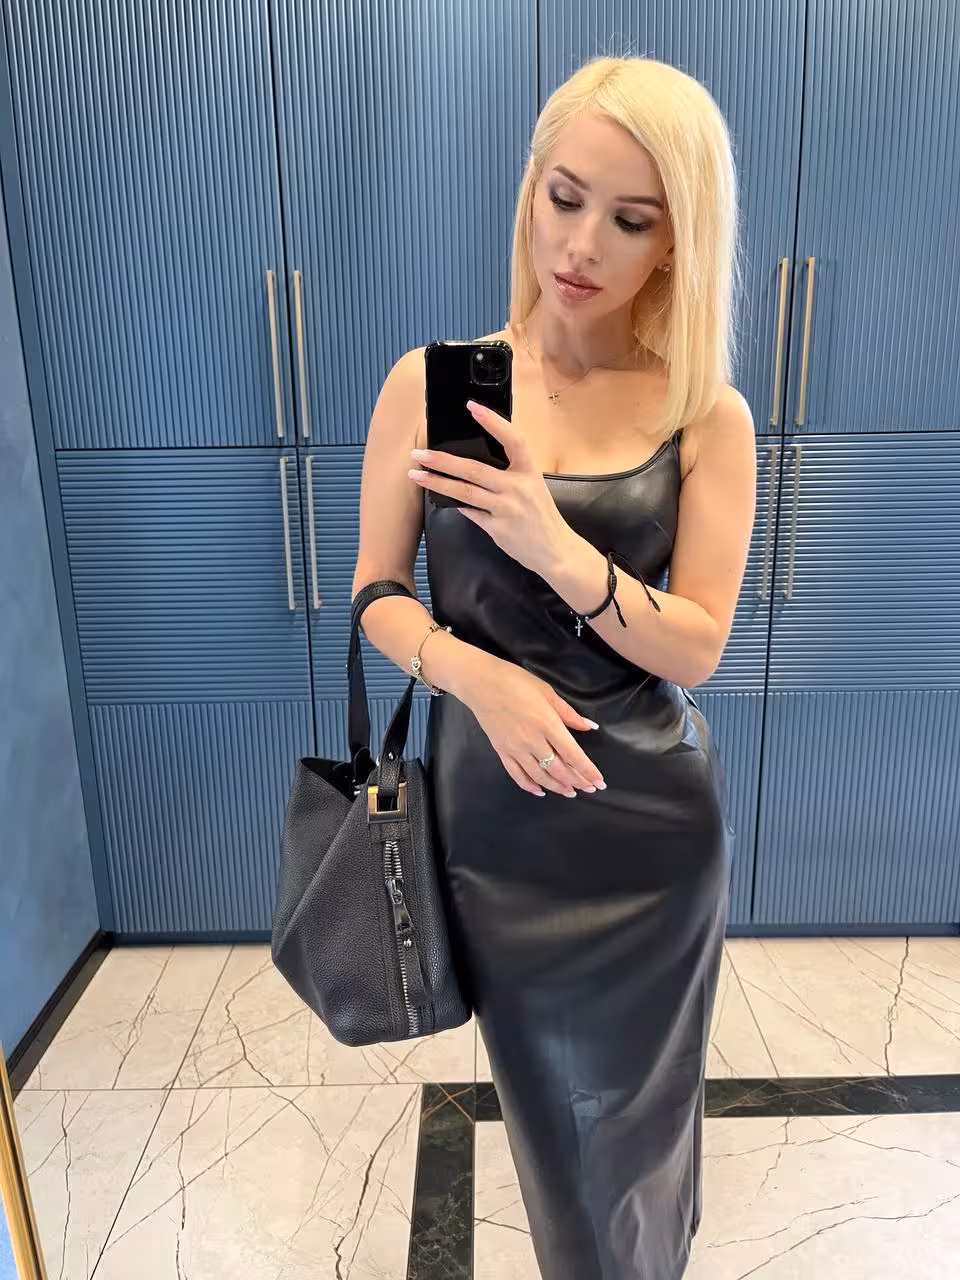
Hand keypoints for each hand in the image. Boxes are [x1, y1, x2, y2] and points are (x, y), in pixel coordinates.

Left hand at [408, 400, 573, 577]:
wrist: (556, 551)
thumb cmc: (542, 517)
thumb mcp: (534, 487)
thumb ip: (510, 474)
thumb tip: (475, 463)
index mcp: (529, 472)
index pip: (513, 440)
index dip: (493, 421)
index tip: (472, 407)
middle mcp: (518, 488)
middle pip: (475, 469)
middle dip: (443, 460)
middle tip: (419, 454)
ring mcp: (507, 509)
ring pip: (465, 492)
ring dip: (437, 482)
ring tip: (416, 475)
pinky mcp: (498, 529)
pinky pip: (470, 512)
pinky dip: (455, 504)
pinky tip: (441, 498)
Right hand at [459, 653, 605, 797]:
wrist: (480, 682)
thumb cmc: (515, 681)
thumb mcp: (547, 692)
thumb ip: (568, 713)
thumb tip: (589, 726)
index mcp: (547, 724)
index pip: (573, 755)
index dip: (587, 771)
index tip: (599, 782)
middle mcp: (532, 740)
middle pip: (559, 769)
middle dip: (577, 782)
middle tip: (590, 788)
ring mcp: (515, 748)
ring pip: (540, 776)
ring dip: (557, 787)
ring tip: (570, 792)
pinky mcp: (501, 751)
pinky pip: (517, 775)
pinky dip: (529, 786)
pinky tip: (540, 790)